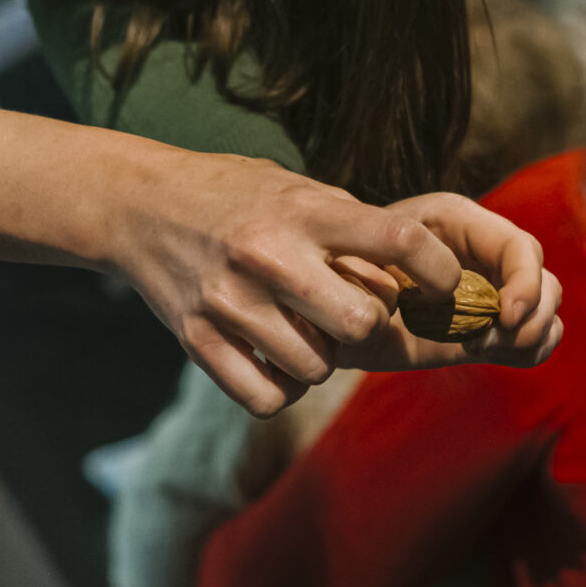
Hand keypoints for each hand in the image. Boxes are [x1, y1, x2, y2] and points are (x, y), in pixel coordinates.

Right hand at [104, 151, 546, 416]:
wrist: (140, 204)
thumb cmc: (235, 195)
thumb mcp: (296, 189)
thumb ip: (350, 227)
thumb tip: (417, 276)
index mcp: (303, 210)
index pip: (400, 240)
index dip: (440, 271)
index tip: (445, 285)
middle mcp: (268, 254)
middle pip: (364, 322)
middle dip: (372, 326)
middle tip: (359, 314)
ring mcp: (229, 301)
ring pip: (317, 368)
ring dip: (322, 358)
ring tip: (305, 331)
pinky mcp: (197, 340)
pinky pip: (268, 397)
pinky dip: (281, 388)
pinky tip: (276, 360)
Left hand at [330, 192, 564, 373]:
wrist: (327, 302)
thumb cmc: (337, 278)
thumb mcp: (353, 272)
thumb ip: (394, 280)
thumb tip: (437, 299)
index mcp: (455, 220)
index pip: (519, 247)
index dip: (524, 283)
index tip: (502, 318)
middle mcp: (481, 248)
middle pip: (543, 278)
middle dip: (529, 315)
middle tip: (486, 342)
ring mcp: (491, 285)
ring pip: (546, 307)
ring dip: (528, 335)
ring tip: (480, 347)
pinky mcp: (490, 322)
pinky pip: (533, 336)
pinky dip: (528, 349)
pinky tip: (487, 351)